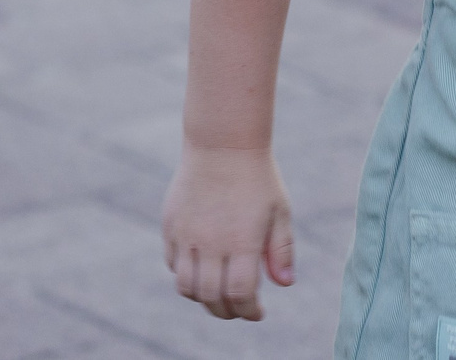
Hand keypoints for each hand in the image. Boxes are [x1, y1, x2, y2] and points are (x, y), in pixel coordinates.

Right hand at [162, 145, 294, 321]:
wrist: (223, 144)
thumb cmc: (257, 178)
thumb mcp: (279, 211)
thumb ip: (281, 250)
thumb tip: (284, 284)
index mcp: (242, 240)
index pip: (240, 293)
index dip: (248, 311)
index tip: (258, 312)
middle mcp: (211, 242)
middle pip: (211, 297)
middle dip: (226, 311)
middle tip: (238, 309)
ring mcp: (187, 235)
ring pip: (186, 287)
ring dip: (203, 298)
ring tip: (218, 294)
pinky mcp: (171, 226)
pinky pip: (173, 264)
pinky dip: (186, 276)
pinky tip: (202, 270)